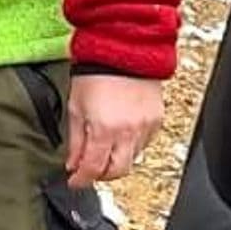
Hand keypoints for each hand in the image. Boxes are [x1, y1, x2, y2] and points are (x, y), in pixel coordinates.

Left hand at [66, 72, 164, 188]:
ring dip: (116, 159)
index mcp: (104, 129)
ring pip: (133, 159)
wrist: (124, 48)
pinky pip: (145, 143)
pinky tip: (121, 136)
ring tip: (104, 148)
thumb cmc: (96, 72)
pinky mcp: (157, 120)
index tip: (75, 181)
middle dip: (101, 175)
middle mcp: (128, 131)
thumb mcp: (76, 107)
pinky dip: (131, 145)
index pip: (93, 169)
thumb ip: (75, 140)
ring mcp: (145, 126)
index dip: (81, 180)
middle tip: (90, 169)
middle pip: (117, 171)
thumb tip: (73, 163)